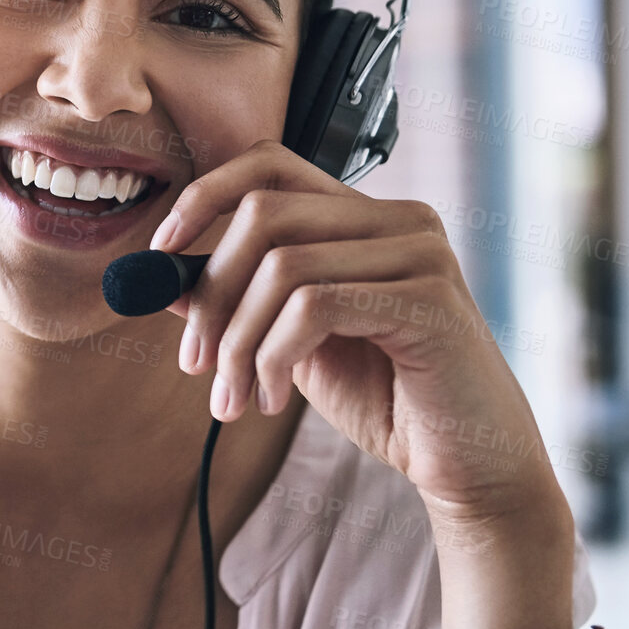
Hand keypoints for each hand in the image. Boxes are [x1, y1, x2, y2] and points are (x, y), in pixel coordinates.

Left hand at [151, 138, 559, 522]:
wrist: (468, 464)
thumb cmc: (387, 398)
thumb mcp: (294, 343)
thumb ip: (241, 302)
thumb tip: (164, 275)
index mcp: (366, 216)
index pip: (269, 164)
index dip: (203, 197)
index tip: (159, 252)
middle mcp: (399, 218)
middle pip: (263, 215)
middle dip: (212, 294)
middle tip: (195, 363)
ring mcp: (420, 251)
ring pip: (281, 266)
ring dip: (238, 342)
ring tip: (234, 398)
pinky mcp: (429, 297)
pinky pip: (314, 307)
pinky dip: (274, 357)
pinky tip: (273, 399)